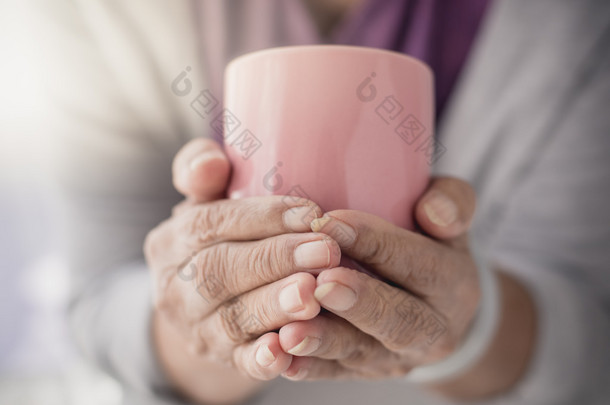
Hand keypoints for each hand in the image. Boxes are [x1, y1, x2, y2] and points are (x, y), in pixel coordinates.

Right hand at [144, 139, 341, 400]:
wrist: (205, 302)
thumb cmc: (221, 239)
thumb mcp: (205, 202)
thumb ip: (202, 171)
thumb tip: (212, 161)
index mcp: (170, 242)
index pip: (209, 224)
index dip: (261, 217)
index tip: (311, 213)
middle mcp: (174, 288)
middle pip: (219, 272)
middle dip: (275, 260)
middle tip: (326, 251)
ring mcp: (196, 329)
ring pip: (232, 318)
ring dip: (274, 305)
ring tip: (314, 293)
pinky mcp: (221, 360)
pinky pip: (240, 363)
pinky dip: (262, 359)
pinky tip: (288, 350)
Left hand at [277, 178, 479, 379]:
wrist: (434, 306)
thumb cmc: (430, 246)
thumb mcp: (453, 217)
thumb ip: (452, 202)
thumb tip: (433, 212)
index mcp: (454, 283)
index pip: (418, 263)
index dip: (374, 243)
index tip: (328, 223)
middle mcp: (433, 329)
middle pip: (399, 320)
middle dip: (358, 302)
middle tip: (322, 283)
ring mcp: (397, 357)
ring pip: (361, 352)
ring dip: (324, 341)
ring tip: (290, 331)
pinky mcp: (365, 372)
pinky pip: (335, 372)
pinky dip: (307, 367)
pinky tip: (281, 358)